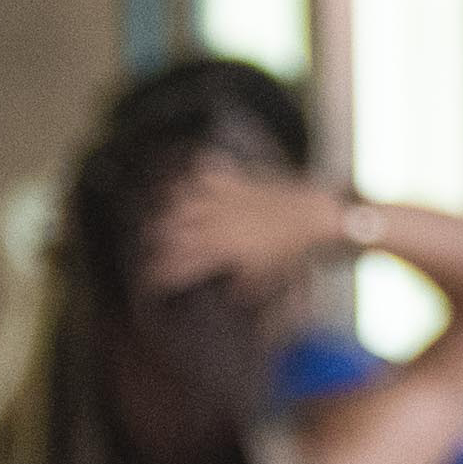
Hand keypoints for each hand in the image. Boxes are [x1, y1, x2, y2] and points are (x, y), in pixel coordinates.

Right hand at [132, 157, 358, 303]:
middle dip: (153, 241)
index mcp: (218, 249)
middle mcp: (214, 222)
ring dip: (164, 205)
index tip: (150, 281)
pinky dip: (191, 170)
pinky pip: (203, 168)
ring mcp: (222, 196)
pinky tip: (186, 173)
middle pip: (168, 230)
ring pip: (178, 197)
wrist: (313, 215)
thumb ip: (242, 289)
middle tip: (149, 247)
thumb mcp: (264, 277)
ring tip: (159, 211)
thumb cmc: (290, 250)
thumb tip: (229, 295)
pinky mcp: (233, 177)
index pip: (176, 264)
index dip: (158, 274)